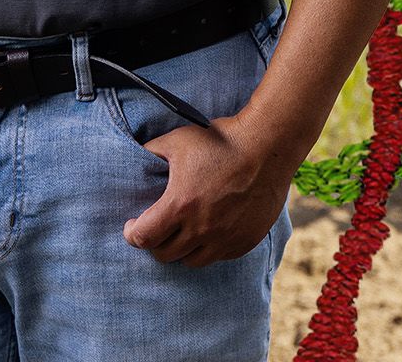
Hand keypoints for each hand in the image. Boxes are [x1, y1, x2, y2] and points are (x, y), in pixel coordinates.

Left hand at [122, 110, 294, 266]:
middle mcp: (202, 228)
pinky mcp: (245, 241)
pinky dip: (209, 248)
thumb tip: (133, 157)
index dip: (132, 233)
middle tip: (158, 227)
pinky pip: (219, 256)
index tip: (133, 225)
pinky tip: (210, 230)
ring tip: (183, 232)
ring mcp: (225, 238)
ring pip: (191, 261)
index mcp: (180, 204)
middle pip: (165, 254)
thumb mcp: (179, 140)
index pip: (143, 238)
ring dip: (182, 249)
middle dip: (155, 242)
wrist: (269, 145)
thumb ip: (150, 151)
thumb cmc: (222, 140)